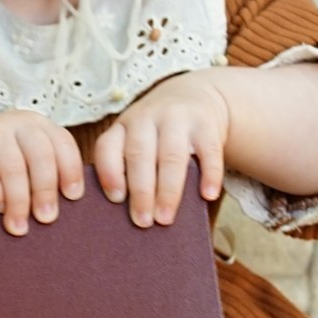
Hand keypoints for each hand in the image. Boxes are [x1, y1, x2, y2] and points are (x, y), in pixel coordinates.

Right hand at [0, 110, 82, 235]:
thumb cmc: (4, 162)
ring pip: (12, 166)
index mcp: (41, 126)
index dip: (71, 170)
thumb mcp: (29, 159)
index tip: (73, 198)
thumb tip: (63, 214)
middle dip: (45, 190)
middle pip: (40, 155)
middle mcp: (19, 123)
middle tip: (46, 219)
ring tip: (19, 226)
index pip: (63, 143)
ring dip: (19, 200)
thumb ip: (47, 175)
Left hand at [95, 72, 229, 227]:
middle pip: (140, 155)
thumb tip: (131, 213)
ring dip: (168, 190)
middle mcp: (147, 118)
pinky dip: (209, 174)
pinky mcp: (206, 124)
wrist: (194, 95)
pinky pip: (209, 151)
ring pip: (172, 156)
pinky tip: (208, 196)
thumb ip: (130, 166)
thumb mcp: (137, 138)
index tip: (116, 199)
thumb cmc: (158, 132)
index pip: (108, 146)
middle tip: (143, 222)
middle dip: (141, 191)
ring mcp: (177, 118)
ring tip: (166, 218)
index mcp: (123, 126)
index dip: (110, 172)